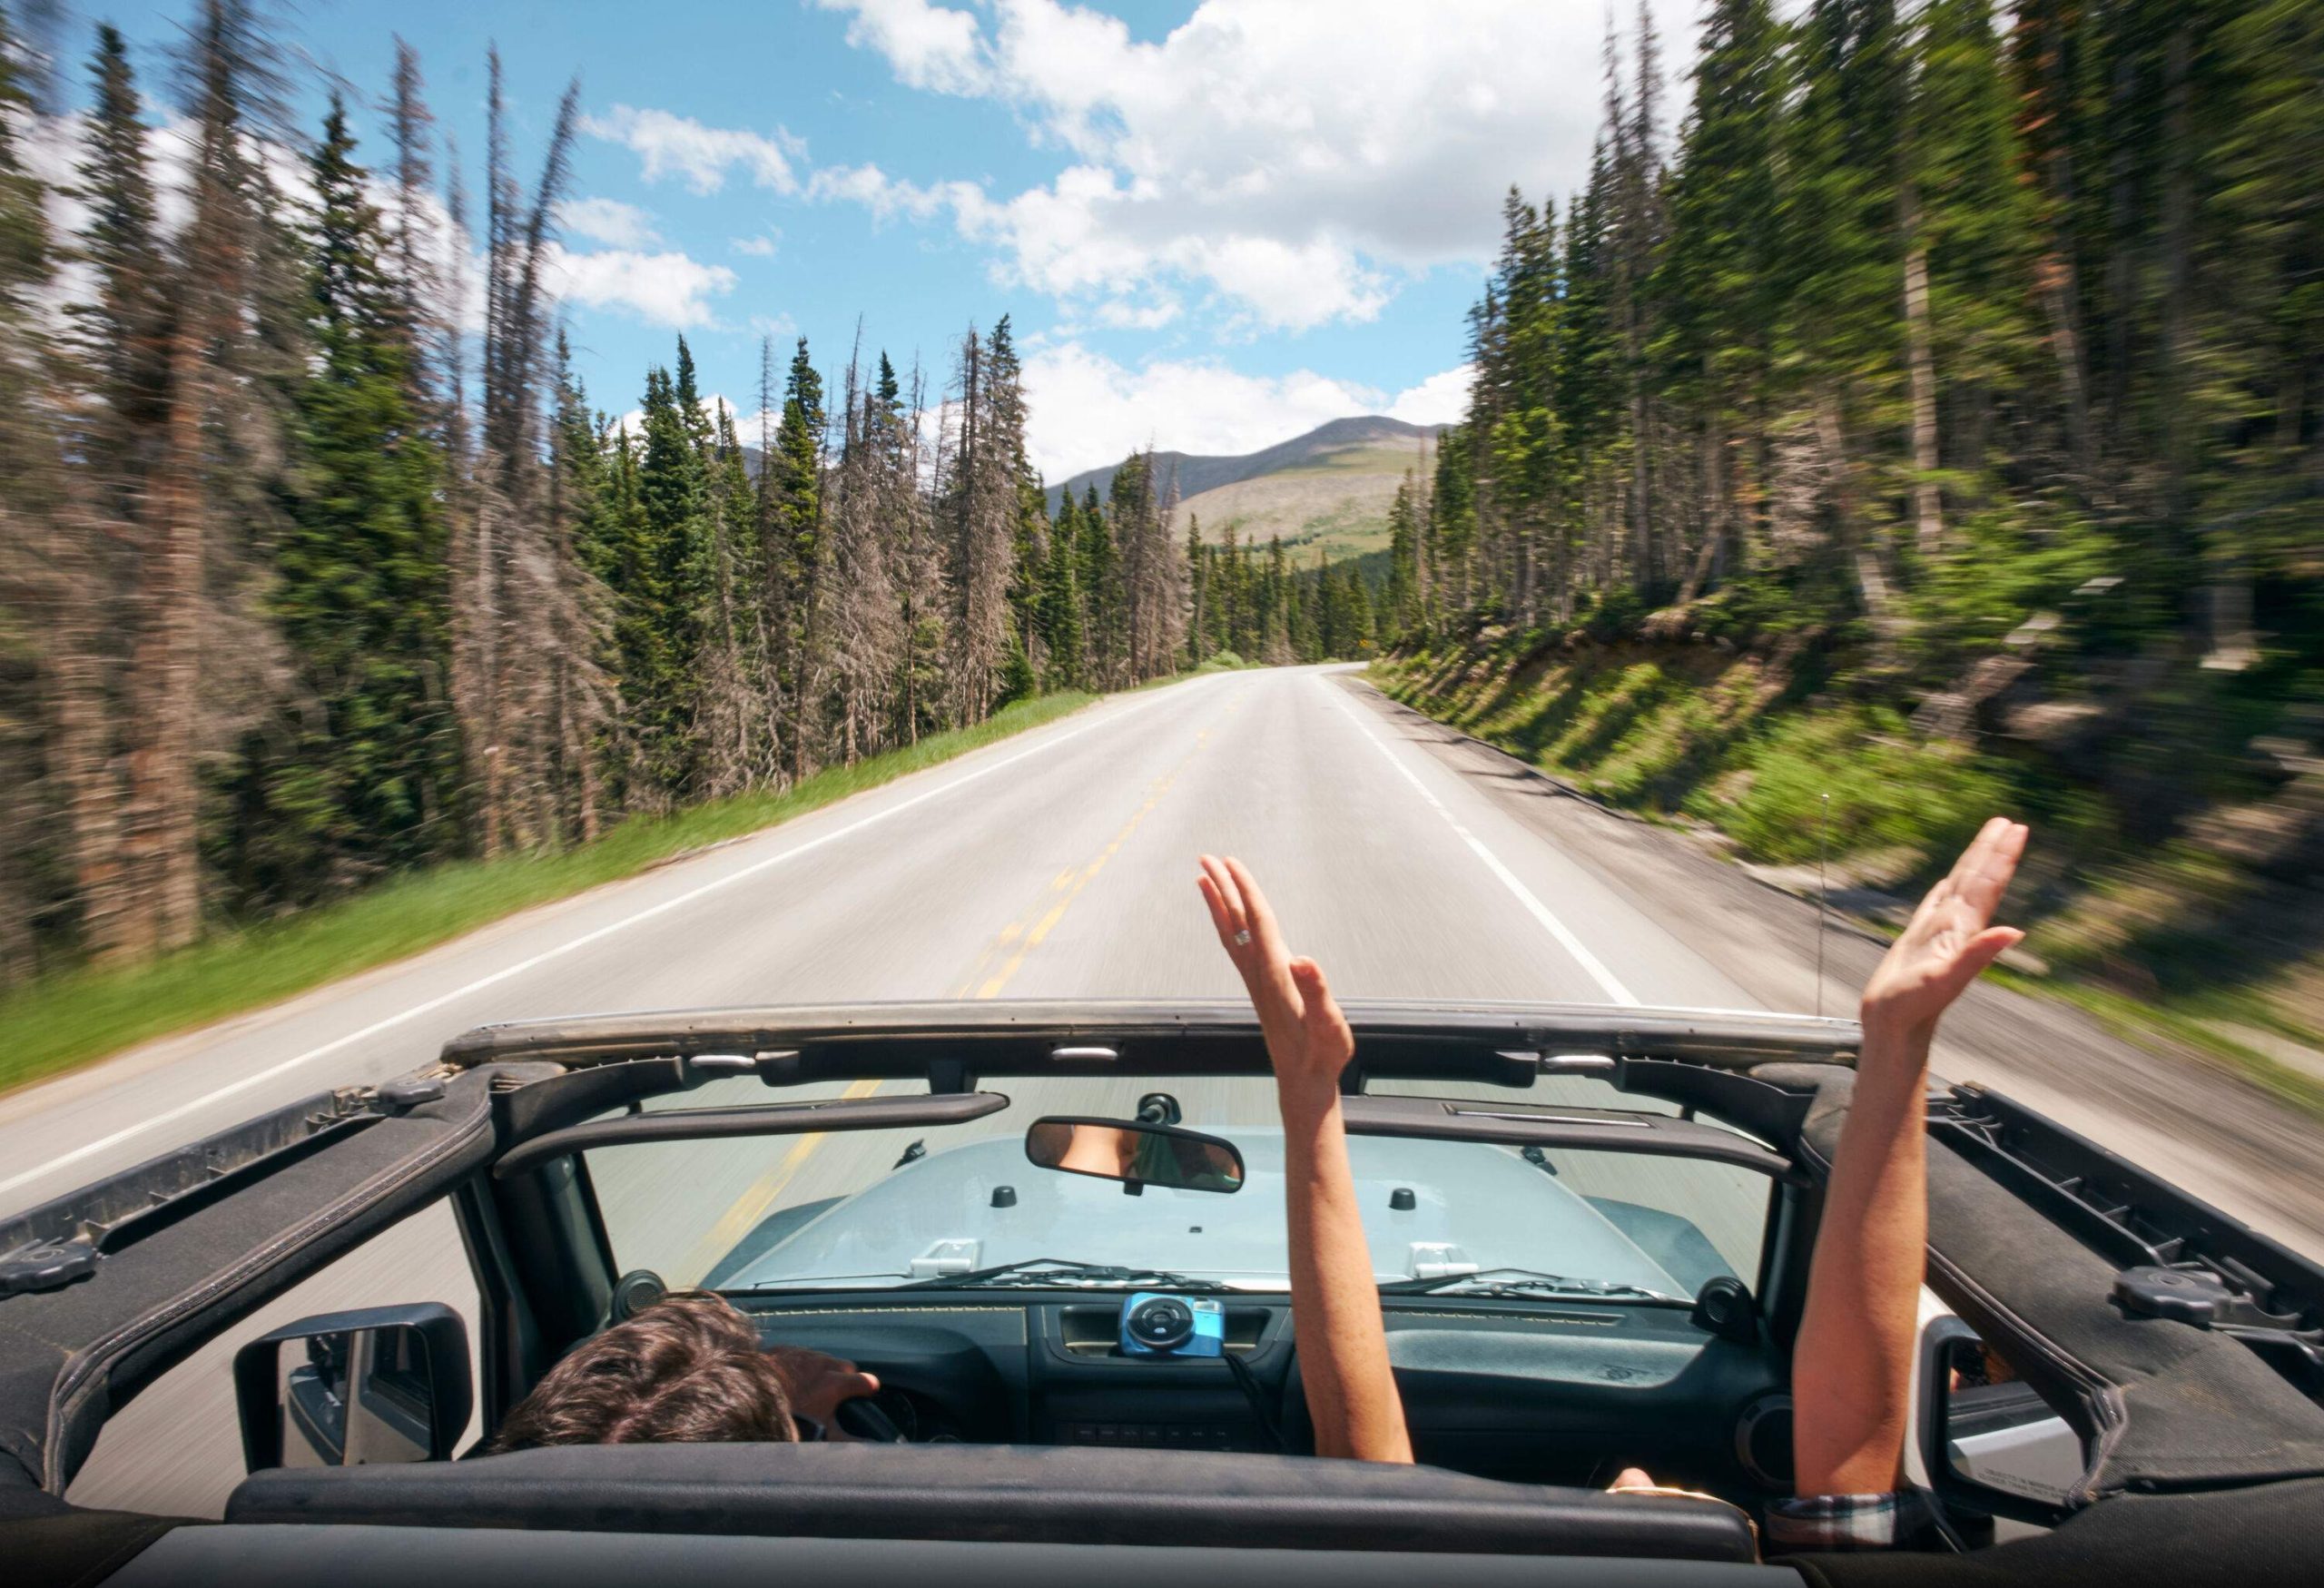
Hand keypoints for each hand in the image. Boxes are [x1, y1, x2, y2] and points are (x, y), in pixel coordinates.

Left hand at [764, 1345, 879, 1437]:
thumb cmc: (788, 1421)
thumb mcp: (822, 1436)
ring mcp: (801, 1355)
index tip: (868, 1393)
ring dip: (820, 1371)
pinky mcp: (781, 1350)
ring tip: (810, 1388)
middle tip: (836, 1395)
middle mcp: (820, 1365)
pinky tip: (788, 1378)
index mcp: (834, 1384)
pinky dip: (796, 1365)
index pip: (865, 1381)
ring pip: (820, 1358)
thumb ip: (850, 1441)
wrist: (745, 1400)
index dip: (868, 1389)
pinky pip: (796, 1354)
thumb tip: (871, 1445)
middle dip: (845, 1378)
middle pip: (845, 1366)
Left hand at [1197, 855, 1352, 1100]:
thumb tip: (1303, 961)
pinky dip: (1227, 926)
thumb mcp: (1328, 1025)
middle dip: (1222, 888)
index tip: (1232, 862)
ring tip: (1204, 879)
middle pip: (1236, 922)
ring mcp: (1257, 982)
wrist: (1304, 1082)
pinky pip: (1237, 947)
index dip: (1245, 890)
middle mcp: (1259, 974)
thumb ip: (1316, 993)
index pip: (1257, 922)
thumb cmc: (1322, 1055)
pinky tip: (1227, 920)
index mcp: (1275, 975)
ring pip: (1231, 934)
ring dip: (1218, 904)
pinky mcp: (1260, 989)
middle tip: (1206, 857)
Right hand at [1861, 817, 2027, 1047]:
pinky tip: (1949, 881)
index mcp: (1963, 929)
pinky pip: (1935, 901)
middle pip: (1978, 879)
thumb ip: (1979, 955)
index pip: (1987, 884)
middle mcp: (1956, 926)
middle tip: (2008, 823)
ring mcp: (1939, 931)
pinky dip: (1946, 886)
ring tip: (1987, 840)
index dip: (2001, 857)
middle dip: (1993, 851)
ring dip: (1974, 863)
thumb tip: (2016, 932)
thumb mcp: (1946, 980)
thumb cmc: (1914, 1006)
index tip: (2016, 829)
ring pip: (1960, 886)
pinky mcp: (1919, 938)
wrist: (1894, 1026)